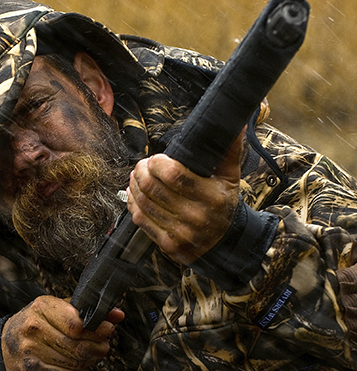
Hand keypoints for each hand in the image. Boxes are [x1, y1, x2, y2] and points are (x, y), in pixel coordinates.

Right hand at [1, 296, 123, 370]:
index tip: (106, 331)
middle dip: (98, 348)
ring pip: (75, 362)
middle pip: (79, 345)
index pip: (77, 322)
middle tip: (102, 348)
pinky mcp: (31, 370)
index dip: (97, 329)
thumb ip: (86, 310)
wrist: (2, 346)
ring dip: (89, 362)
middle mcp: (34, 327)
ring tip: (90, 357)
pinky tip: (78, 370)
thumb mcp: (56, 309)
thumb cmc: (34, 325)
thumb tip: (117, 315)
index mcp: (42, 307)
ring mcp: (31, 350)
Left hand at [126, 133, 243, 264]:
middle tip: (143, 165)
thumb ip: (229, 151)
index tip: (156, 159)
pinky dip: (132, 203)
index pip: (173, 174)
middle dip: (141, 171)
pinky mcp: (167, 244)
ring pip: (143, 202)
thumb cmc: (223, 205)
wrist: (224, 244)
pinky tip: (134, 194)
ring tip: (137, 176)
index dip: (157, 163)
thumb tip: (237, 125)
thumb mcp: (230, 178)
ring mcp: (180, 233)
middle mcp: (196, 217)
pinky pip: (141, 219)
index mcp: (212, 197)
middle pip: (153, 187)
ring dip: (135, 185)